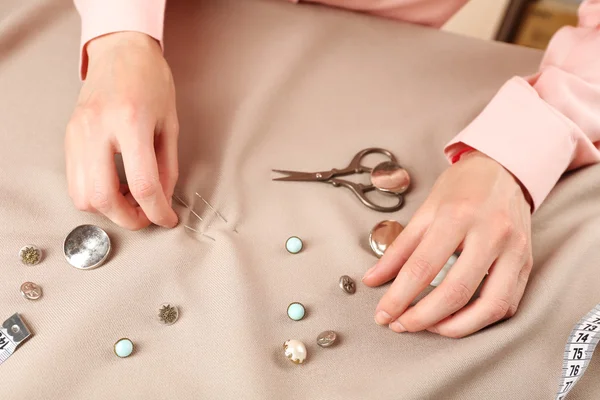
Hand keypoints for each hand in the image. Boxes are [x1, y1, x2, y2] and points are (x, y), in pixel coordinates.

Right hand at [65, 32, 178, 229]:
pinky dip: (95, 195)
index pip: (143, 184)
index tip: (167, 219)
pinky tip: (114, 186)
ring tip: (131, 200)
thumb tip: (163, 201)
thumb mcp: (171, 124)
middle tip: (146, 215)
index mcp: (131, 122)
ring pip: (82, 195)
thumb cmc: (151, 82)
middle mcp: (98, 129)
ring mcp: (78, 133)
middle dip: (128, 218)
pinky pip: (74, 181)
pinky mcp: (69, 137)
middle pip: (103, 197)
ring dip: (108, 209)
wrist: (121, 52)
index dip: (158, 212)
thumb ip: (167, 167)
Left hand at [363, 151, 532, 337]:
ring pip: (490, 306)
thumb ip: (399, 248)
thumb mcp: (425, 210)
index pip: (423, 267)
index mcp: (457, 215)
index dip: (399, 298)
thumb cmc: (461, 188)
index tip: (383, 314)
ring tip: (430, 327)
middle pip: (456, 292)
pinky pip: (507, 304)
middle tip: (401, 325)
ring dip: (455, 327)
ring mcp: (515, 249)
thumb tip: (372, 280)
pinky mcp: (528, 262)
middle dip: (423, 318)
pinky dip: (481, 319)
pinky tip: (459, 319)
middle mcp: (491, 233)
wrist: (504, 169)